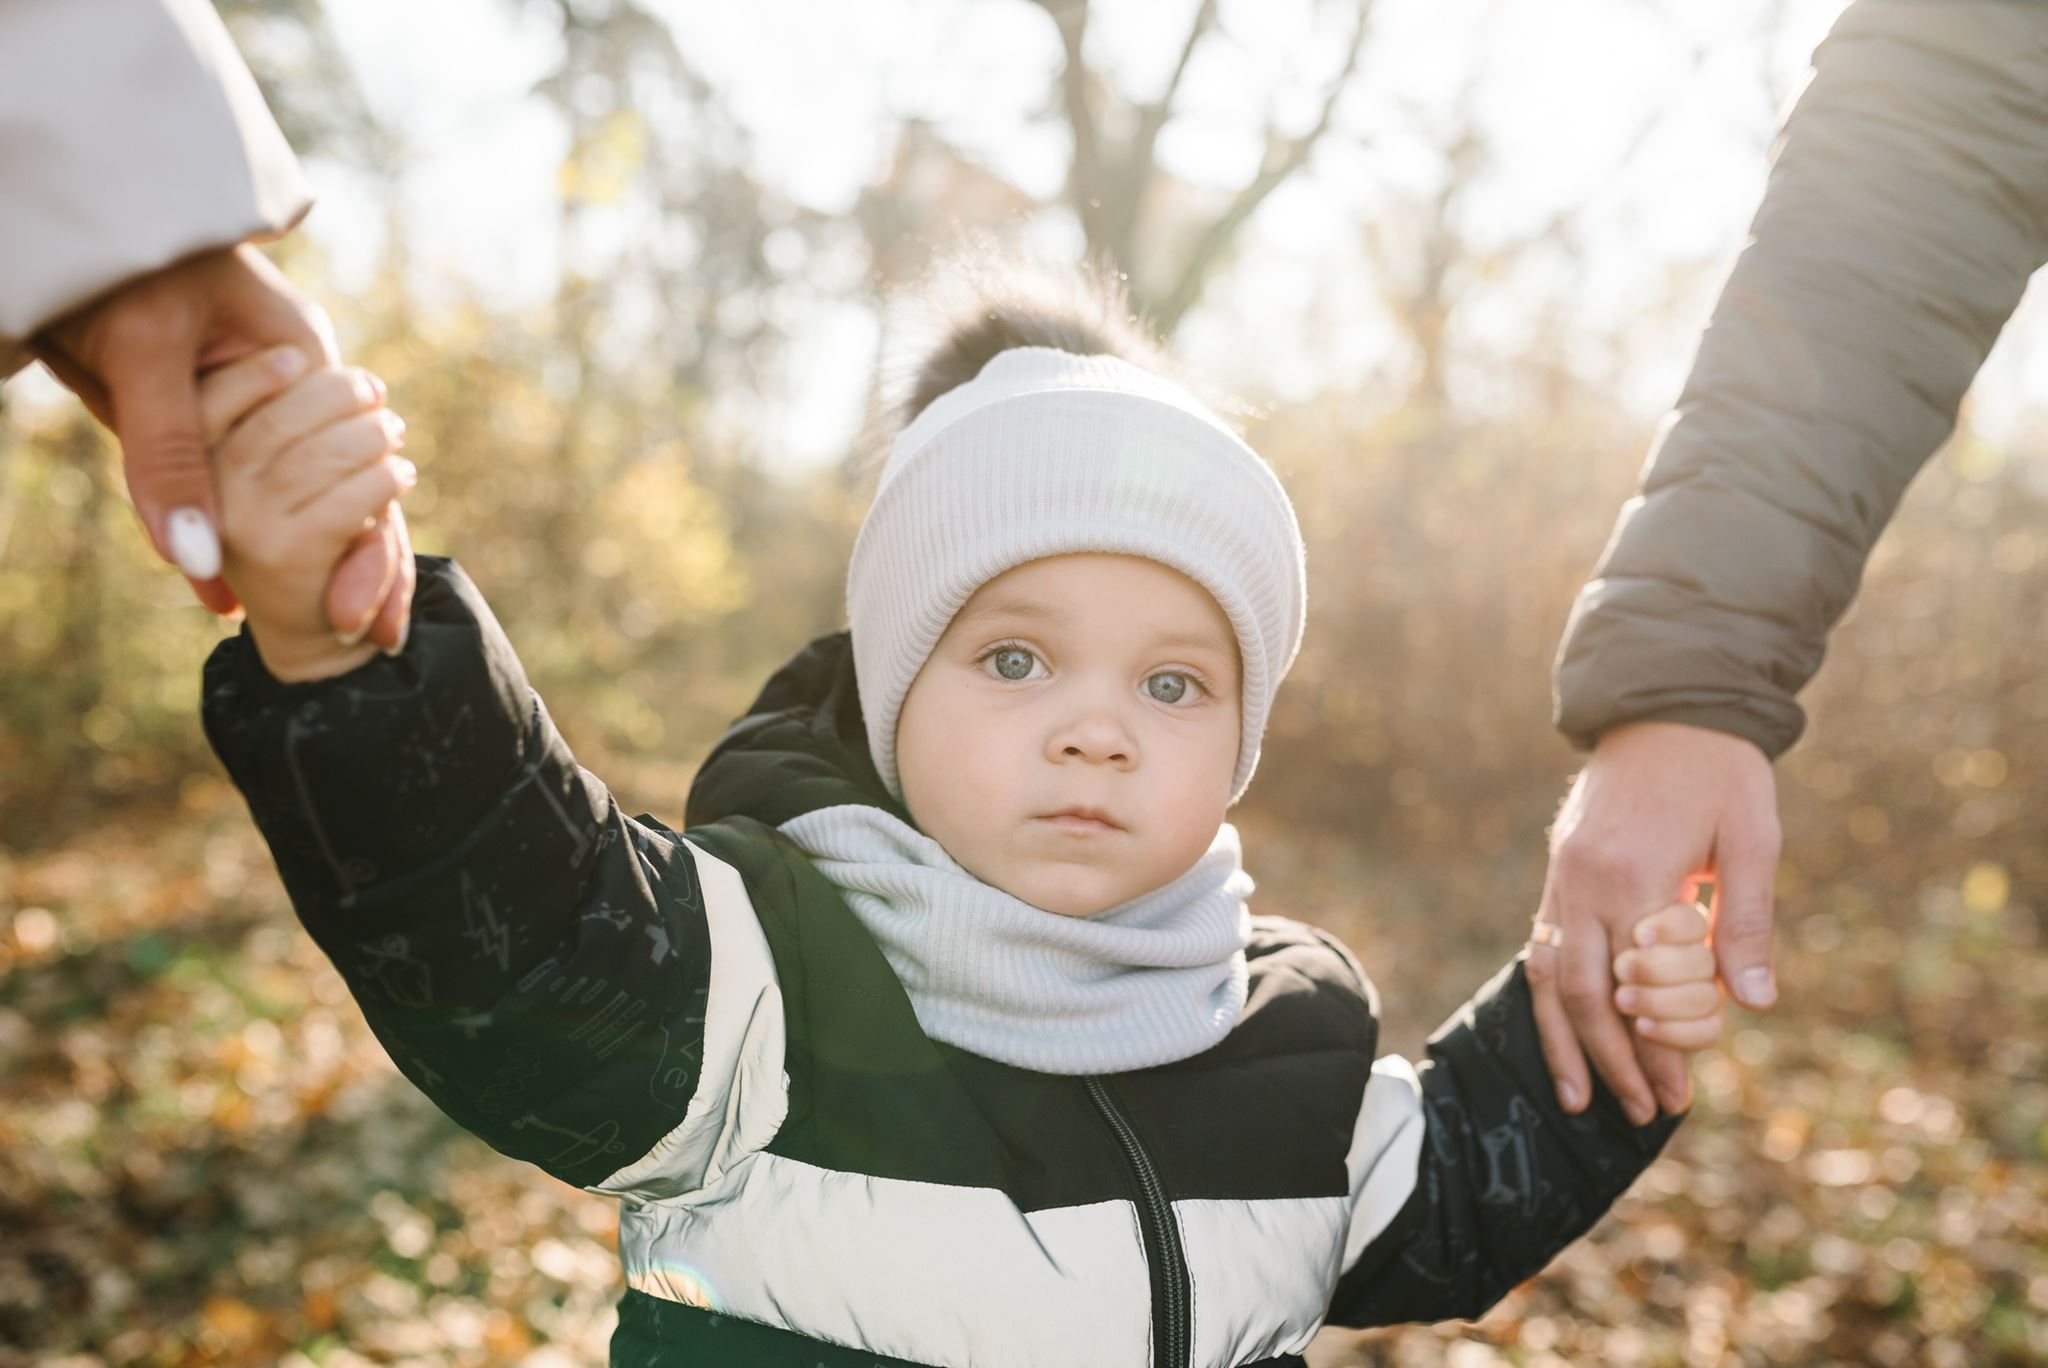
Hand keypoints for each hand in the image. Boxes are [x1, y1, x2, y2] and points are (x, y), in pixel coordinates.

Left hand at [30, 242, 412, 649]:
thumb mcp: (145, 357)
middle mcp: (293, 381)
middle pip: (341, 485)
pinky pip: (230, 483)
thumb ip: (172, 457)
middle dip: (357, 565)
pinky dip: (230, 537)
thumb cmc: (117, 260)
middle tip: (366, 636)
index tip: (355, 618)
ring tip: (327, 628)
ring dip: (308, 559)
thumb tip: (198, 562)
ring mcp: (253, 398)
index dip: (366, 545)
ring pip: (294, 491)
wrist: (60, 214)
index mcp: (307, 355)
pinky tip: (223, 595)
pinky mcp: (206, 408)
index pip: (356, 465)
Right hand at [198, 349, 414, 681]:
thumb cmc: (309, 533)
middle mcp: (205, 497)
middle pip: (278, 422)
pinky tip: (400, 476)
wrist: (318, 630)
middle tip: (374, 392)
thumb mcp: (280, 476)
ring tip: (393, 433)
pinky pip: (348, 498)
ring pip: (319, 456)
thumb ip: (280, 423)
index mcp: (191, 470)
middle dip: (335, 396)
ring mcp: (243, 525)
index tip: (302, 357)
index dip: (258, 372)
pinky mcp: (286, 554)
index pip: (211, 401)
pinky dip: (385, 479)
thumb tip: (297, 355)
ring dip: (371, 435)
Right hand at [1528, 721, 1778, 1123]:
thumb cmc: (1719, 771)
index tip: (1677, 1098)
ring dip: (1562, 1040)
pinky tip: (1564, 1029)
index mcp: (1633, 874)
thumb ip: (1745, 921)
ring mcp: (1562, 875)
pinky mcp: (1558, 869)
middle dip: (1609, 1060)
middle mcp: (1584, 881)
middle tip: (1636, 1112)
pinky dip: (1552, 996)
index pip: (1637, 987)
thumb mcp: (1751, 839)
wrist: (1666, 703)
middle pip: (1583, 994)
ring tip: (1576, 1095)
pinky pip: (1544, 944)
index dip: (1656, 1048)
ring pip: (1548, 975)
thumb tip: (1752, 1003)